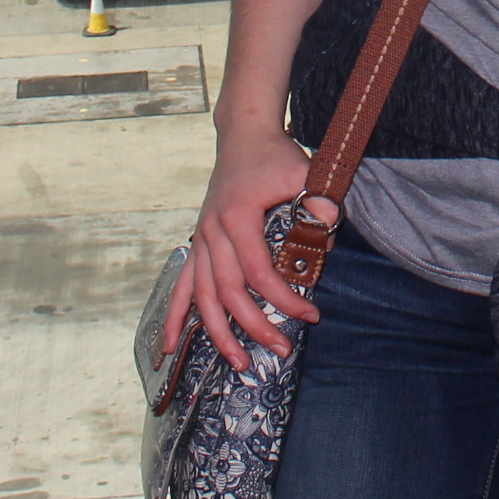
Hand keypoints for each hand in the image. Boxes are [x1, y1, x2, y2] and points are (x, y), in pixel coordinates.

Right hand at [171, 121, 331, 369]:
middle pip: (228, 292)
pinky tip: (168, 345)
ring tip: (239, 363)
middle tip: (282, 349)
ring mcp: (200, 239)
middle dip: (255, 326)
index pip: (259, 272)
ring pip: (202, 296)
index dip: (283, 299)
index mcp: (237, 217)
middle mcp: (212, 231)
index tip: (311, 314)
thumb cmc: (275, 155)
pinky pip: (182, 286)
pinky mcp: (198, 244)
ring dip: (218, 333)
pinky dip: (175, 316)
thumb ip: (318, 200)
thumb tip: (330, 231)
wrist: (244, 135)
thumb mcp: (304, 171)